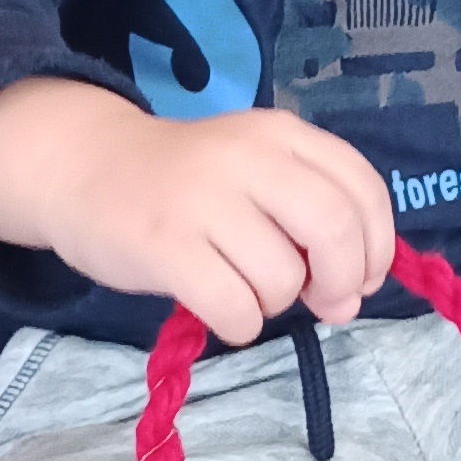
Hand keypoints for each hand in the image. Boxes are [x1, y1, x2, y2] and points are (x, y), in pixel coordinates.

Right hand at [0, 83, 395, 349]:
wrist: (83, 167)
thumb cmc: (183, 182)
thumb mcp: (253, 170)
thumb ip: (308, 218)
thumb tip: (351, 297)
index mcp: (279, 135)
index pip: (361, 189)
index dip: (377, 245)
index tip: (362, 276)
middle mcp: (247, 158)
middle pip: (334, 229)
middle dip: (342, 280)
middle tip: (323, 301)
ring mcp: (203, 201)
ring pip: (282, 278)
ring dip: (277, 304)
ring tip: (247, 290)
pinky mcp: (165, 246)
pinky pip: (235, 309)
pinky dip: (241, 325)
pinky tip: (223, 311)